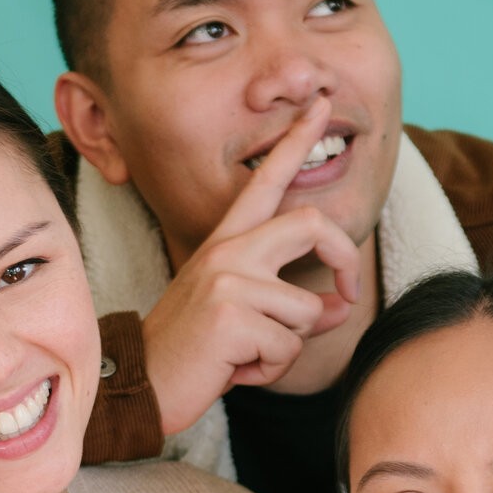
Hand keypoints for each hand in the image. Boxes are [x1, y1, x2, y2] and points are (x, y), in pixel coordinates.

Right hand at [140, 97, 367, 435]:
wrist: (141, 386)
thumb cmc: (195, 354)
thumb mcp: (250, 323)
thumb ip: (297, 309)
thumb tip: (342, 304)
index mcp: (226, 243)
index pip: (266, 181)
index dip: (296, 140)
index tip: (320, 106)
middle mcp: (226, 250)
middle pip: (312, 223)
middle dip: (346, 260)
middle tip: (351, 293)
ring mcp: (227, 278)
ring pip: (306, 309)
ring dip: (287, 346)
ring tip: (245, 356)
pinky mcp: (231, 314)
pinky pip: (288, 345)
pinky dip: (270, 369)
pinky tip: (234, 370)